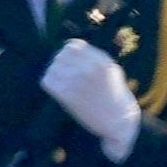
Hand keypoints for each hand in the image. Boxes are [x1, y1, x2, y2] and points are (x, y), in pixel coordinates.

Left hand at [39, 36, 140, 158]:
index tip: (71, 63)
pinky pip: (47, 81)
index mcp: (100, 61)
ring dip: (56, 75)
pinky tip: (59, 91)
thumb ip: (94, 57)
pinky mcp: (67, 96)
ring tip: (64, 84)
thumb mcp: (111, 69)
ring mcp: (77, 82)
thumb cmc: (115, 94)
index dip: (69, 53)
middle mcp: (88, 69)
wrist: (118, 121)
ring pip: (52, 68)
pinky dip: (51, 85)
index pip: (72, 46)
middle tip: (67, 75)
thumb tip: (70, 46)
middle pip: (60, 56)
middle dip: (62, 64)